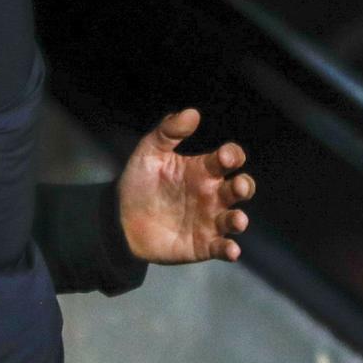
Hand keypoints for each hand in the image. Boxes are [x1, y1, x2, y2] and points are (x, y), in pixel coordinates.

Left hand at [117, 108, 254, 264]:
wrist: (118, 219)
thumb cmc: (138, 183)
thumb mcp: (148, 153)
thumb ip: (168, 132)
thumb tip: (191, 112)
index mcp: (202, 170)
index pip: (228, 159)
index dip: (232, 156)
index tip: (224, 158)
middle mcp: (211, 194)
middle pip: (239, 188)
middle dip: (244, 186)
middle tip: (237, 186)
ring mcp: (209, 220)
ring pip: (234, 219)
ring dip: (239, 220)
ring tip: (236, 220)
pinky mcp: (202, 245)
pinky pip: (222, 247)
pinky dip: (229, 250)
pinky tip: (230, 250)